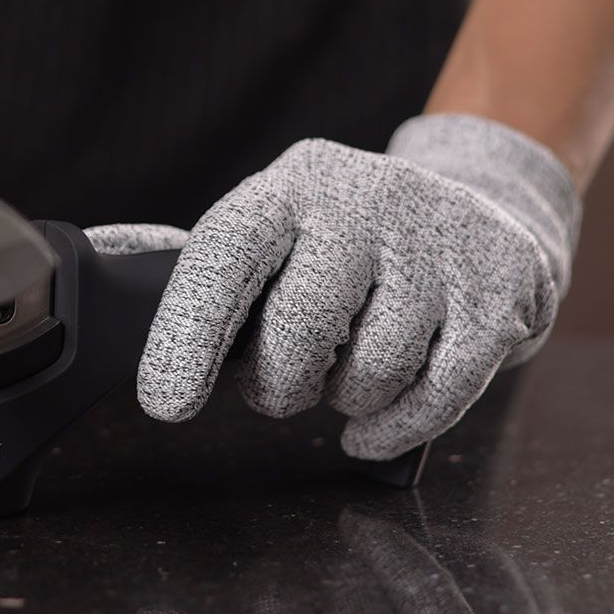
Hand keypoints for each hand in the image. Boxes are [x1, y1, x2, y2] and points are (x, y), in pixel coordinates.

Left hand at [108, 114, 580, 458]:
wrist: (485, 211)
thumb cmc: (346, 245)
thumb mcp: (277, 232)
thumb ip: (209, 274)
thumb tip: (117, 288)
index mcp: (291, 186)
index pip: (227, 254)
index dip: (189, 332)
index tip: (166, 403)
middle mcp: (366, 201)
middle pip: (300, 329)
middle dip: (278, 385)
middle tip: (277, 386)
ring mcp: (439, 245)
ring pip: (370, 371)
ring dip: (345, 399)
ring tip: (345, 368)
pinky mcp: (496, 297)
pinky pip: (436, 398)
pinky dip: (393, 428)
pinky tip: (372, 423)